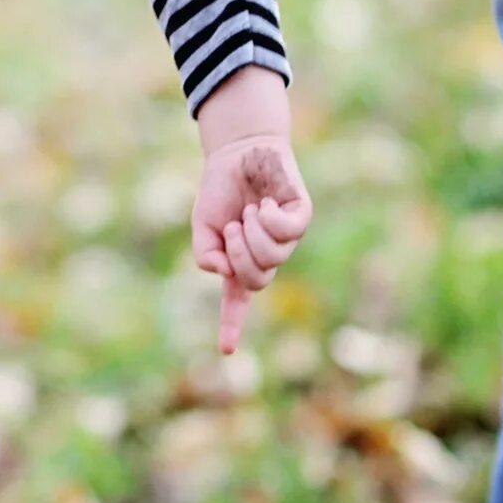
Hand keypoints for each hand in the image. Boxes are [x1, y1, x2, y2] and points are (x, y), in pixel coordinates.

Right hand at [191, 68, 313, 354]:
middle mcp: (266, 254)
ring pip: (273, 256)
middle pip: (258, 280)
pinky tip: (264, 204)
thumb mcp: (202, 224)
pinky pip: (288, 231)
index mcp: (240, 260)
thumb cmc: (222, 189)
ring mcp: (286, 238)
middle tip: (232, 228)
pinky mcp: (301, 216)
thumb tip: (224, 272)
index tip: (226, 351)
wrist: (240, 151)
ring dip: (252, 233)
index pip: (236, 300)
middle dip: (239, 256)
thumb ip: (205, 253)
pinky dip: (269, 218)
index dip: (231, 324)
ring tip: (248, 211)